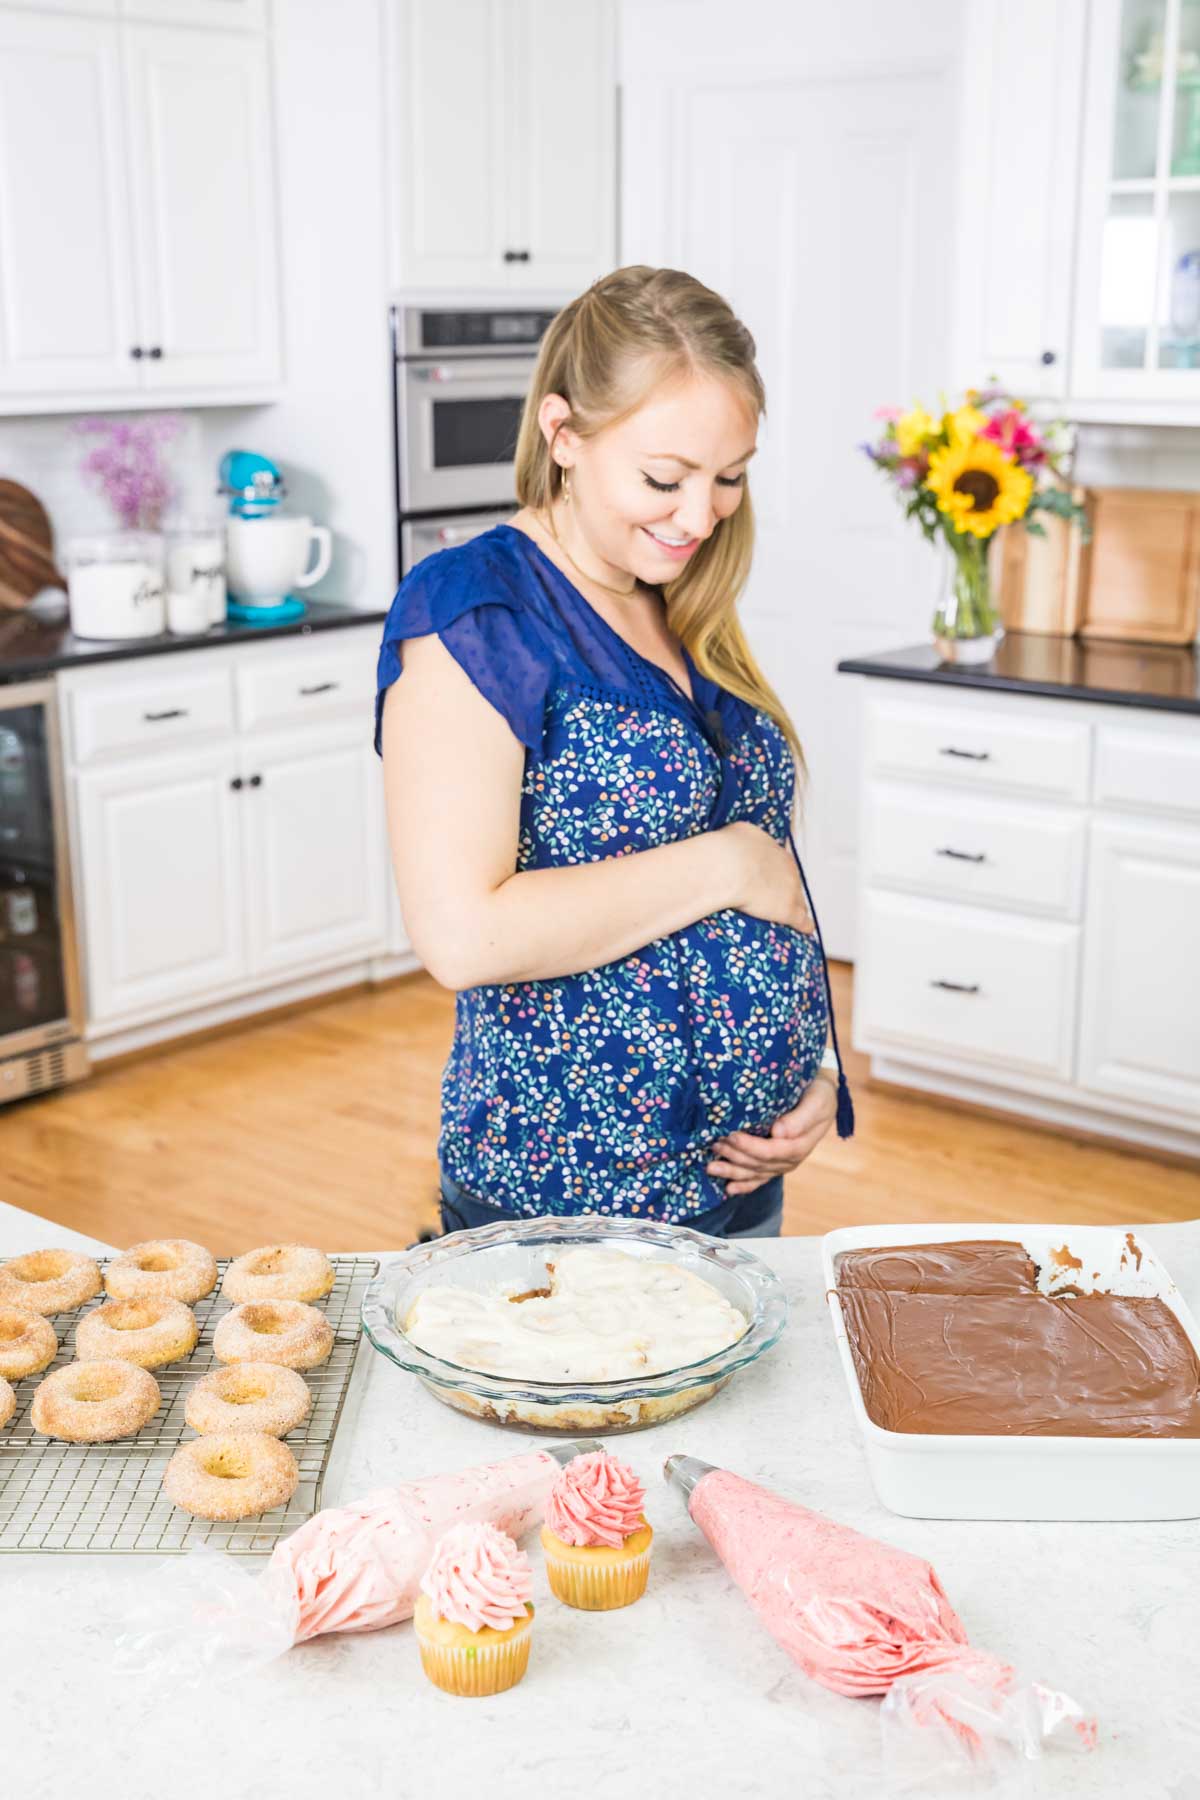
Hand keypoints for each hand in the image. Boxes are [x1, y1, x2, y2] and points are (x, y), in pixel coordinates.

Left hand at [705, 1073, 837, 1195]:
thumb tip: (778, 1132)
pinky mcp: (775, 1163)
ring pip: (754, 1173)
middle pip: (757, 1163)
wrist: (821, 1098)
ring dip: (732, 1171)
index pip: (769, 1151)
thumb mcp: (816, 1103)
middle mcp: (789, 1160)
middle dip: (734, 1156)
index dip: (749, 1146)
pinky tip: (728, 1188)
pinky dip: (743, 1184)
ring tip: (711, 1167)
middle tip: (714, 1143)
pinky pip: (758, 1178)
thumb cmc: (818, 1096)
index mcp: (799, 1146)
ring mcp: (781, 1164)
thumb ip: (799, 1120)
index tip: (731, 1135)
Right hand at [722, 821, 813, 934]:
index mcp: (776, 851)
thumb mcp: (739, 832)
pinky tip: (807, 930)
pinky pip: (802, 920)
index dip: (776, 873)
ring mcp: (790, 890)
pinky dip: (804, 925)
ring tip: (795, 916)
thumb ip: (745, 837)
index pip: (782, 864)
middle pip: (792, 881)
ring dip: (797, 907)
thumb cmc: (730, 849)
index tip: (769, 878)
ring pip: (800, 900)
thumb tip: (739, 840)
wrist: (731, 867)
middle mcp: (787, 869)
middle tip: (777, 898)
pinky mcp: (788, 910)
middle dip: (786, 889)